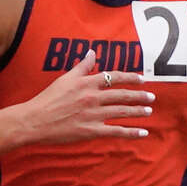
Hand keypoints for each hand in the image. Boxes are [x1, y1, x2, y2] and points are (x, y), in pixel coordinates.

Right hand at [19, 49, 154, 145]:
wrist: (35, 120)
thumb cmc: (47, 99)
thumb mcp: (64, 79)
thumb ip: (81, 67)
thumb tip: (91, 53)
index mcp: (87, 83)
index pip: (115, 78)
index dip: (131, 78)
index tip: (142, 79)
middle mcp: (93, 97)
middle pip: (122, 95)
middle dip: (139, 96)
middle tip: (151, 97)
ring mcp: (94, 114)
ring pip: (122, 112)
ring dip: (138, 111)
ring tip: (149, 111)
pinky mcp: (92, 131)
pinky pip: (116, 131)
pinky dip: (131, 132)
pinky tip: (143, 133)